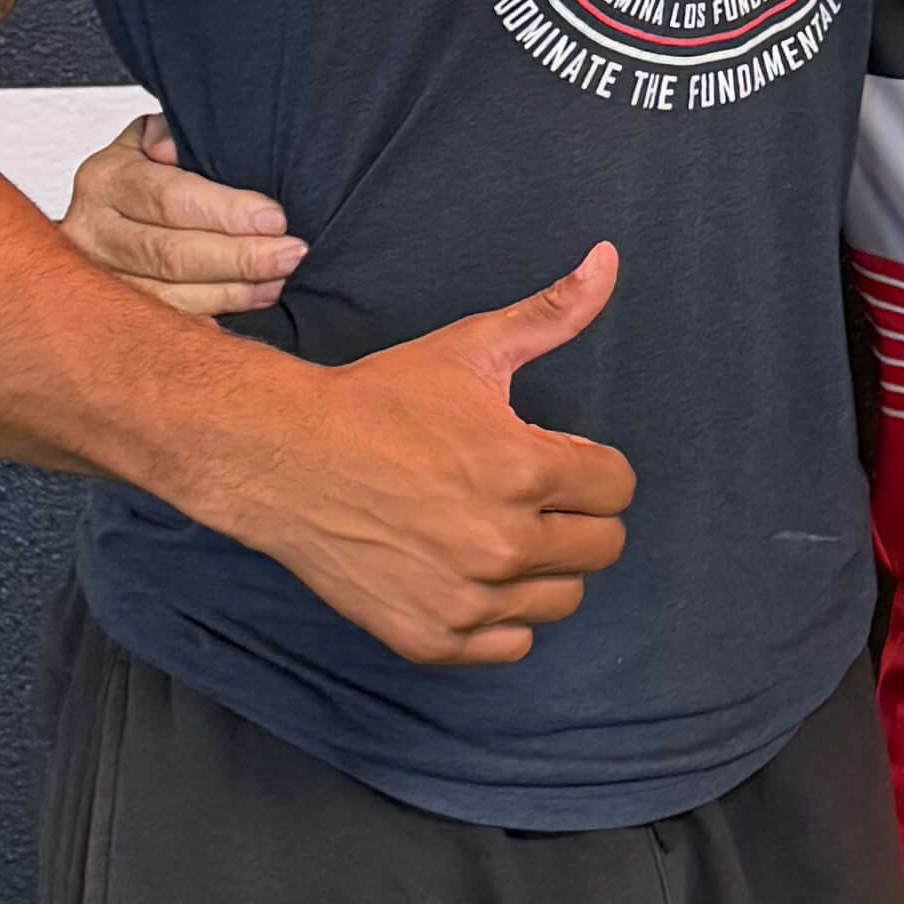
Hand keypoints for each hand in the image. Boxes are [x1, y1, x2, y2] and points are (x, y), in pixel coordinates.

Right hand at [67, 106, 303, 321]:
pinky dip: (220, 308)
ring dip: (235, 288)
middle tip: (289, 253)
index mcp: (105, 180)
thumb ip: (170, 133)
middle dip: (240, 257)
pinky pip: (173, 318)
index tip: (273, 219)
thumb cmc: (148, 168)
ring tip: (279, 277)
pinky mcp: (119, 309)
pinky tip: (257, 295)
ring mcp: (103, 277)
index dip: (225, 212)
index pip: (170, 198)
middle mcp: (94, 232)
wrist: (110, 208)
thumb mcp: (154, 136)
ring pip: (173, 294)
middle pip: (172, 254)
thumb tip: (171, 148)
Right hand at [216, 247, 637, 667]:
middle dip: (576, 514)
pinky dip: (501, 616)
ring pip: (562, 599)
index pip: (618, 488)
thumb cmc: (380, 399)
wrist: (285, 457)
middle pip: (602, 547)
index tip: (551, 455)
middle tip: (528, 493)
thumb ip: (553, 313)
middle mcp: (502, 545)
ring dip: (544, 568)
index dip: (590, 465)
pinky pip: (512, 644)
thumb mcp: (470, 347)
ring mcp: (466, 599)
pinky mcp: (431, 638)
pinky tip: (471, 573)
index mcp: (524, 471)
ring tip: (499, 530)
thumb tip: (609, 259)